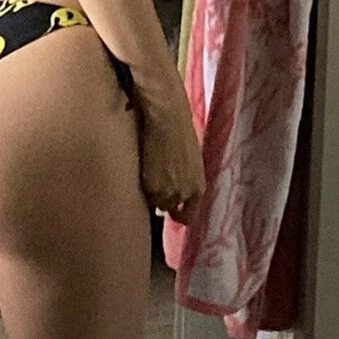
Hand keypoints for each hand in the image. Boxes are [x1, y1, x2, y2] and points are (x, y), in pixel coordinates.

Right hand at [135, 74, 205, 217]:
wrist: (168, 121)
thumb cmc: (182, 134)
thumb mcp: (190, 162)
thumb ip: (185, 179)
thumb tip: (176, 187)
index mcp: (197, 189)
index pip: (188, 215)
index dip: (179, 216)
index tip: (173, 214)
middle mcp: (183, 195)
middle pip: (168, 208)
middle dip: (162, 199)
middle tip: (156, 183)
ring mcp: (164, 192)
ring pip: (153, 202)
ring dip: (150, 192)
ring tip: (148, 173)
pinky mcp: (148, 185)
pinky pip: (143, 192)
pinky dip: (141, 184)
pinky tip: (142, 169)